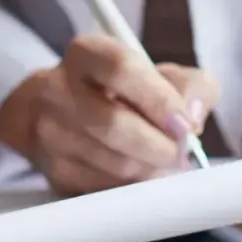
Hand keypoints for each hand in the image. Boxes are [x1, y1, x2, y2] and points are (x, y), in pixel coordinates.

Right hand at [0, 35, 219, 195]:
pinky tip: (140, 173)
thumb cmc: (122, 92)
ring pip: (112, 162)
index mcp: (85, 54)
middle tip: (182, 153)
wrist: (58, 114)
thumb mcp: (160, 74)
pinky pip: (104, 187)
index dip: (159, 99)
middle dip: (158, 145)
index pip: (121, 69)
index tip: (185, 125)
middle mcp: (56, 90)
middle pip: (113, 124)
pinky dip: (132, 185)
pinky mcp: (53, 172)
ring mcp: (49, 134)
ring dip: (149, 169)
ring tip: (163, 162)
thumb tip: (192, 121)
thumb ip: (190, 86)